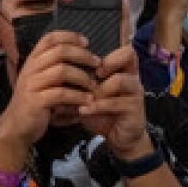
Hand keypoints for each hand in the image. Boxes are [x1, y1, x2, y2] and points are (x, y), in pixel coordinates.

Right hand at [5, 30, 98, 144]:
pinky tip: (88, 100)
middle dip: (82, 55)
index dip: (69, 36)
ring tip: (94, 85)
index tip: (86, 42)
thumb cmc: (33, 102)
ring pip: (62, 71)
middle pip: (59, 51)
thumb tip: (81, 54)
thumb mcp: (40, 79)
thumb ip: (54, 67)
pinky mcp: (36, 101)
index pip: (49, 38)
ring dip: (83, 77)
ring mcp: (32, 84)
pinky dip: (78, 96)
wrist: (16, 126)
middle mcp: (30, 68)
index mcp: (32, 60)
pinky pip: (61, 94)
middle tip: (97, 62)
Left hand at [80, 44, 150, 158]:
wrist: (118, 138)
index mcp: (121, 70)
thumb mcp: (87, 95)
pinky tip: (85, 110)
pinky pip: (117, 102)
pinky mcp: (135, 109)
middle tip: (95, 74)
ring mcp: (135, 93)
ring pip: (120, 80)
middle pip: (129, 55)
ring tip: (86, 97)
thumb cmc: (102, 113)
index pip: (123, 48)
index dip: (105, 50)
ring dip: (99, 89)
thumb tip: (52, 73)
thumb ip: (76, 84)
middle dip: (108, 63)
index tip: (91, 61)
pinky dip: (97, 106)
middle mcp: (131, 78)